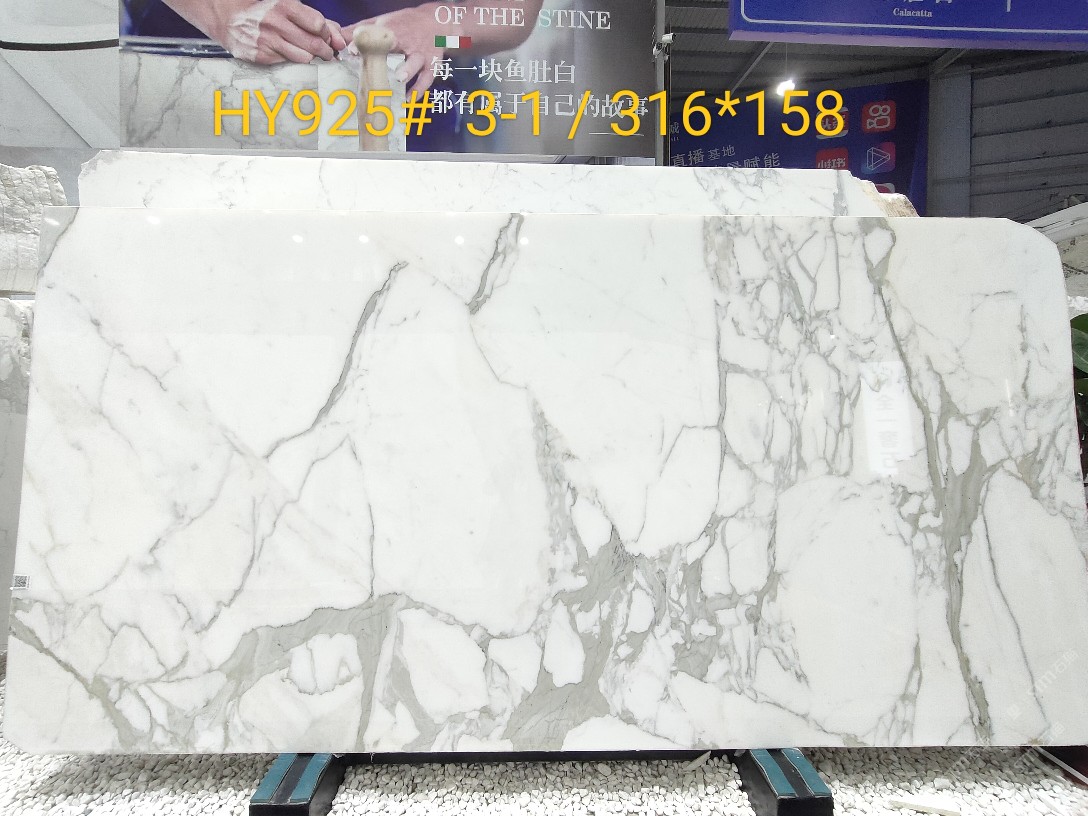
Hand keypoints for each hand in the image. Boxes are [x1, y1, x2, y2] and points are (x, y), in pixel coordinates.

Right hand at [210, 0, 347, 64]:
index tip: (323, 35)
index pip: (318, 25)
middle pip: (314, 44)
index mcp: (283, 6)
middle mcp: (275, 23)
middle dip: (325, 50)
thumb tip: (340, 38)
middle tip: (325, 52)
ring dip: (310, 57)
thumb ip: (314, 20)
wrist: (227, 16)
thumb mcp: (287, 6)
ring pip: (304, 57)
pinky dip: (292, 60)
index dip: (325, 32)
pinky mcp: (261, 56)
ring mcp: (267, 41)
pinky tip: (286, 52)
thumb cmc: (263, 10)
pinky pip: (288, 63)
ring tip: (306, 51)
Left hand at [344, 4, 443, 93]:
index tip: (352, 52)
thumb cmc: (406, 24)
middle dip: (385, 54)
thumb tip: (340, 36)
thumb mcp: (385, 20)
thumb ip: (363, 28)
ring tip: (400, 78)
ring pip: (415, 61)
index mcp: (393, 29)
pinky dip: (419, 90)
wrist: (437, 22)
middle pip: (396, 46)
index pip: (376, 34)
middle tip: (375, 64)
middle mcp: (408, 41)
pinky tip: (409, 99)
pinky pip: (426, 78)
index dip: (364, 42)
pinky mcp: (432, 65)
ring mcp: (420, 54)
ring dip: (408, 69)